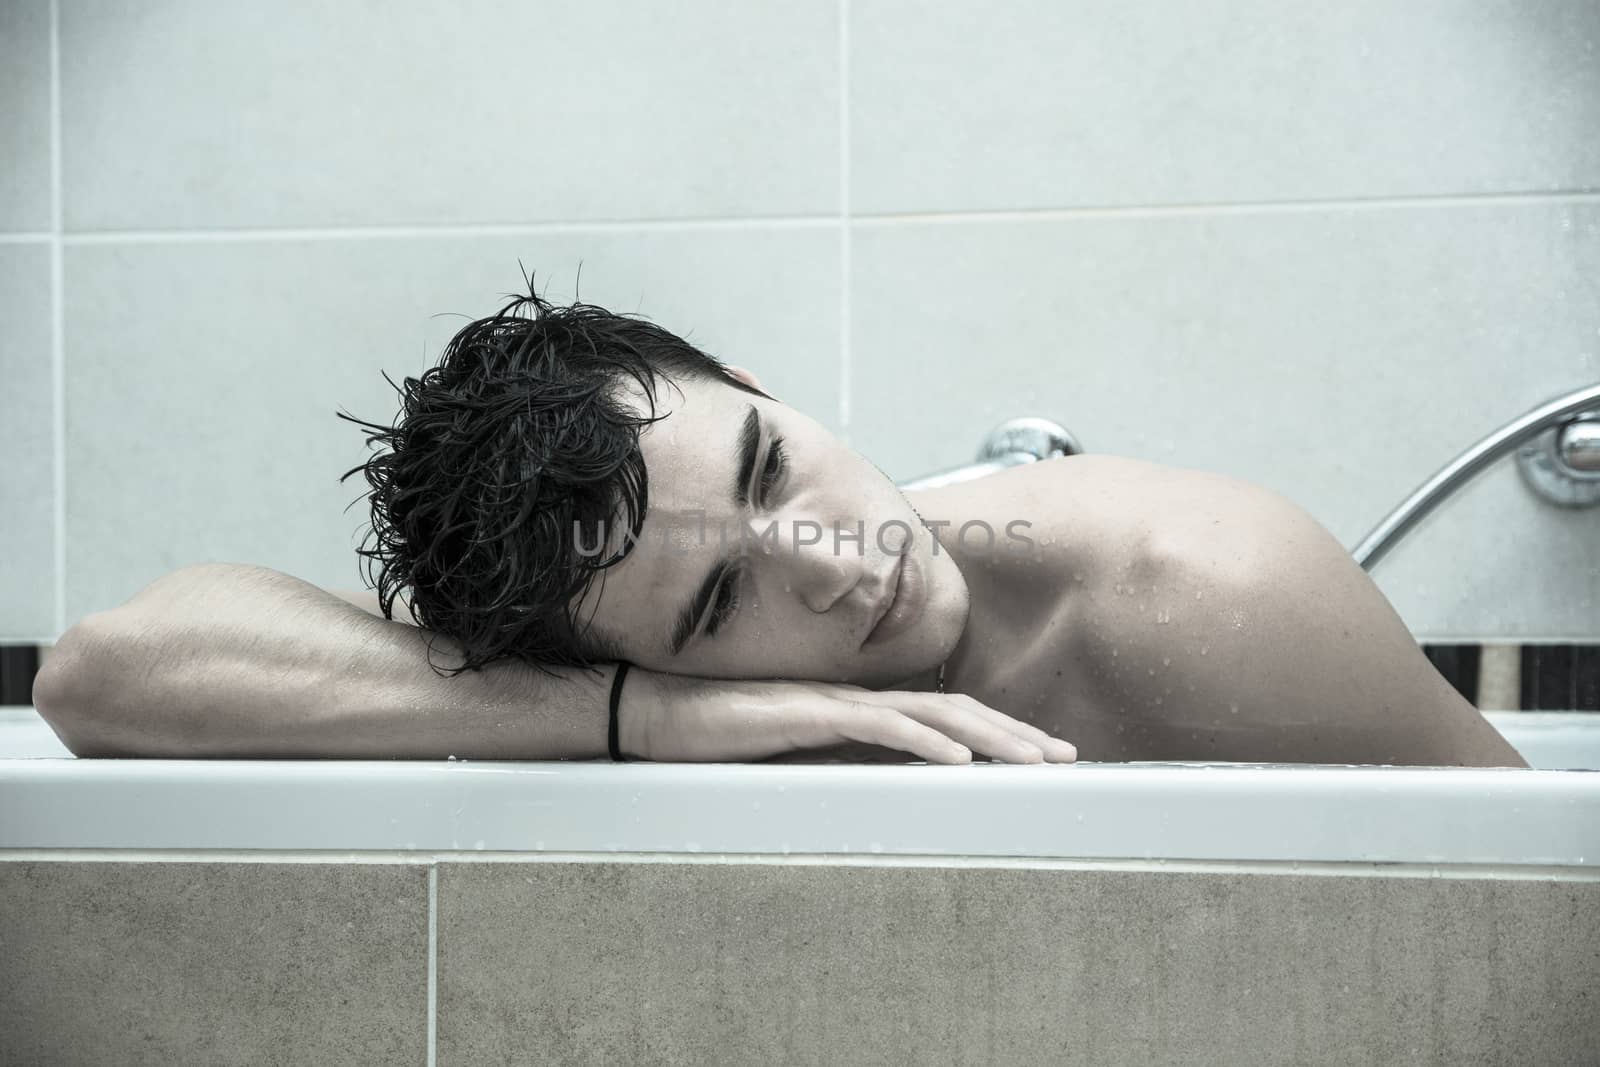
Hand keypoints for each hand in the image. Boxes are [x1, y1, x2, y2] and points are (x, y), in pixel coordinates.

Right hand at [621, 669, 1076, 764]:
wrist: (655, 715)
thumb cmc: (718, 739)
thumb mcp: (792, 764)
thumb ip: (837, 770)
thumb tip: (884, 798)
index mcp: (858, 712)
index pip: (943, 716)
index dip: (996, 733)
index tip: (1041, 757)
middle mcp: (858, 700)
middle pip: (955, 709)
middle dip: (1015, 733)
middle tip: (1065, 757)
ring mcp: (836, 702)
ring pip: (932, 713)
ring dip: (989, 735)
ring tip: (1032, 757)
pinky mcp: (809, 713)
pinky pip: (880, 724)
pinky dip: (926, 739)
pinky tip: (959, 758)